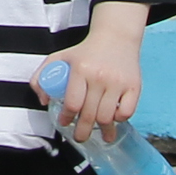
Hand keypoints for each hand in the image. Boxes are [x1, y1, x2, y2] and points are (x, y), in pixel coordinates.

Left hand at [42, 8, 145, 136]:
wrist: (115, 37)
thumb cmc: (85, 51)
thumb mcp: (59, 57)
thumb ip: (41, 77)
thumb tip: (44, 100)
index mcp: (80, 69)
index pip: (72, 103)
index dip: (67, 118)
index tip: (64, 122)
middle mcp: (100, 76)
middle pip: (90, 114)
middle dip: (82, 131)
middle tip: (79, 137)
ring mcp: (118, 82)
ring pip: (108, 117)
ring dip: (102, 130)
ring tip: (100, 134)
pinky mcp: (134, 86)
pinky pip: (126, 112)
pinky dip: (119, 119)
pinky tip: (114, 118)